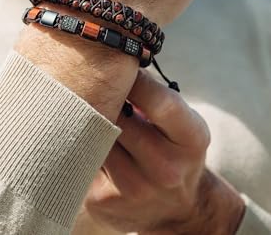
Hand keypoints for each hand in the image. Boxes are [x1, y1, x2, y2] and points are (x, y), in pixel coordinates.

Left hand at [82, 70, 244, 233]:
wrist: (177, 208)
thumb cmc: (175, 148)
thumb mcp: (183, 123)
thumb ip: (156, 98)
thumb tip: (114, 63)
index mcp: (192, 141)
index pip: (162, 103)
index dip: (138, 81)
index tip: (122, 67)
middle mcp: (166, 169)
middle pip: (121, 119)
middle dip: (106, 98)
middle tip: (95, 82)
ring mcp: (133, 189)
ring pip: (95, 135)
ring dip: (88, 118)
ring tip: (85, 106)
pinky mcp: (102, 201)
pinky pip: (80, 155)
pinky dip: (78, 141)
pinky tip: (81, 135)